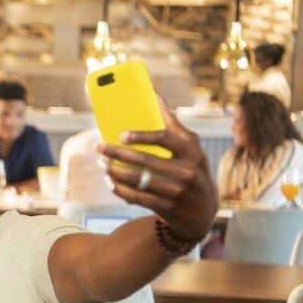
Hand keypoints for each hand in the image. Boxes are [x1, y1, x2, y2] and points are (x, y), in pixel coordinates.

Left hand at [97, 97, 217, 239]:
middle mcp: (187, 171)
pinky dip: (120, 189)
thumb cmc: (191, 168)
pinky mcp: (167, 208)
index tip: (121, 134)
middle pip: (145, 160)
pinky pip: (137, 198)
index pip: (165, 138)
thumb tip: (152, 91)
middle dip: (117, 153)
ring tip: (102, 164)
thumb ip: (172, 123)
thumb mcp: (190, 147)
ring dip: (115, 171)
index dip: (141, 136)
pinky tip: (110, 181)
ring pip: (138, 180)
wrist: (203, 211)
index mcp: (192, 151)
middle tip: (99, 147)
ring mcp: (178, 192)